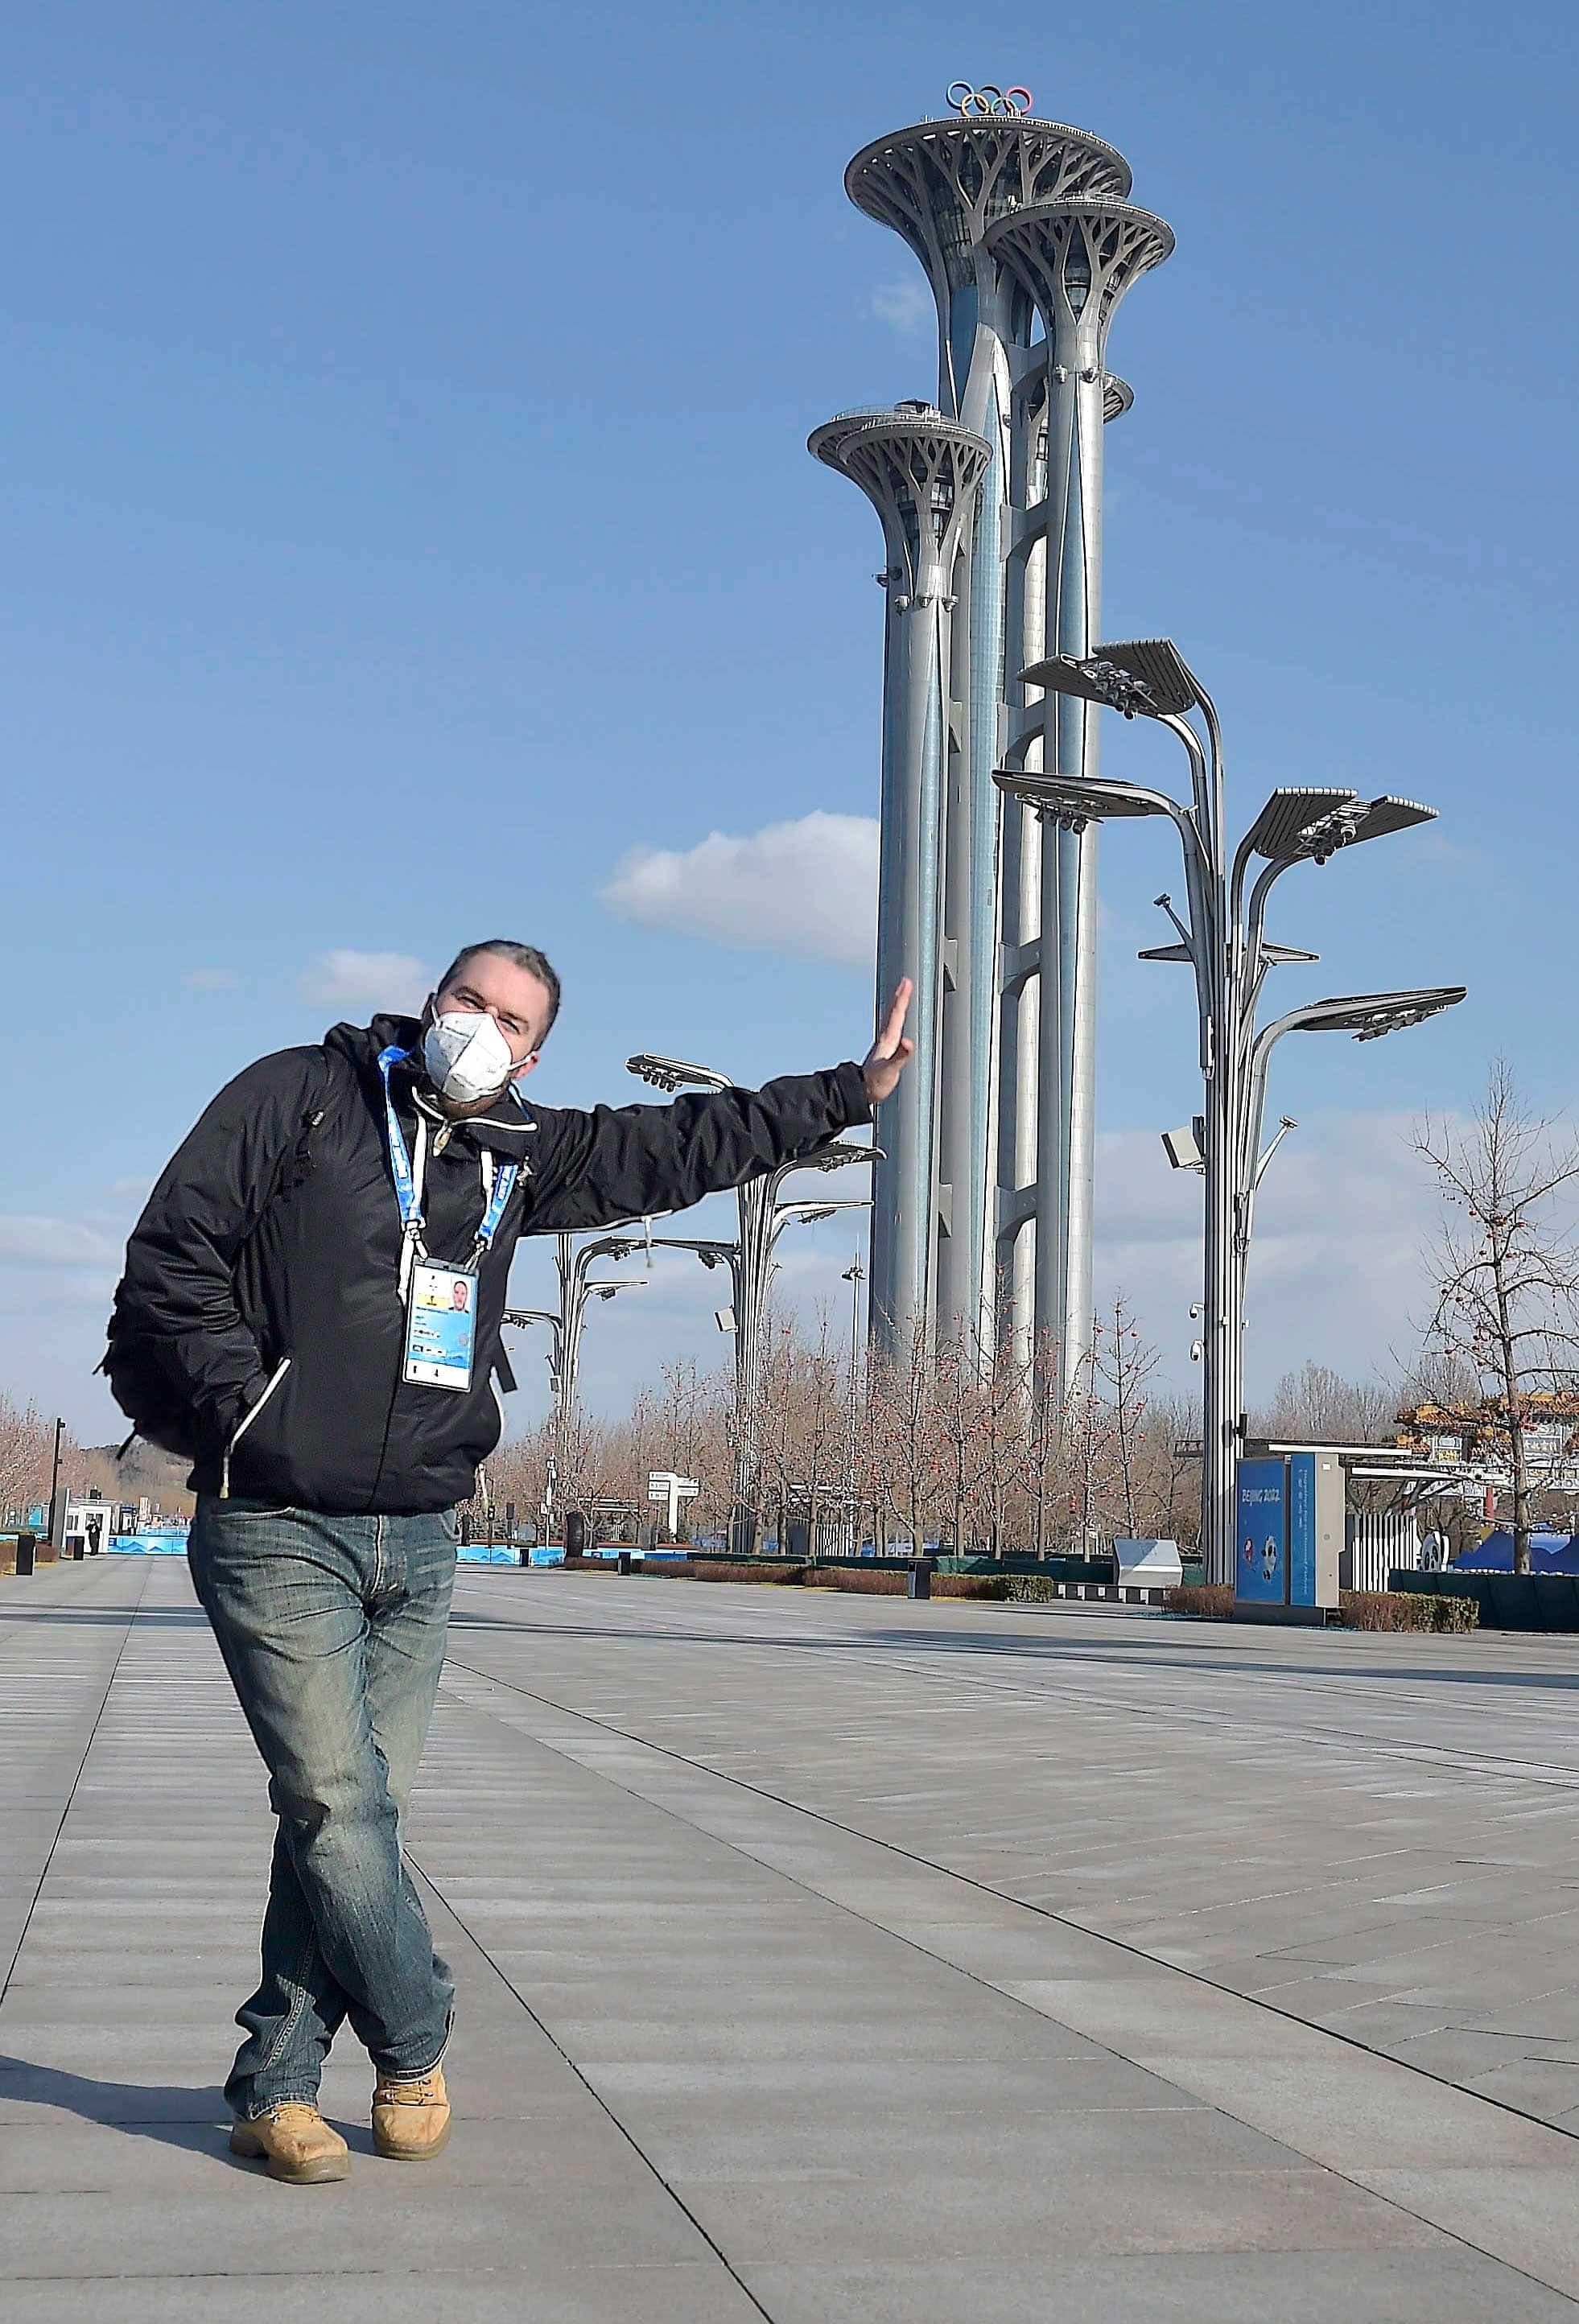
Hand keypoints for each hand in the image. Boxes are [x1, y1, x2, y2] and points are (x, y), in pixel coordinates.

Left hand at [862, 978, 914, 1106]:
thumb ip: (900, 1056)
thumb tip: (908, 1042)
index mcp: (888, 1041)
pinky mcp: (884, 1053)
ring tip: (901, 997)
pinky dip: (895, 1022)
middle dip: (900, 997)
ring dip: (897, 1007)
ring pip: (891, 1021)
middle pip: (893, 1013)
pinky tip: (897, 1024)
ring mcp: (884, 1046)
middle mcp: (885, 1040)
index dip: (902, 998)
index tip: (906, 982)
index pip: (896, 1015)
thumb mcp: (891, 1070)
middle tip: (905, 982)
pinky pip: (892, 1031)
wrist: (861, 1094)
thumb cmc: (875, 1084)